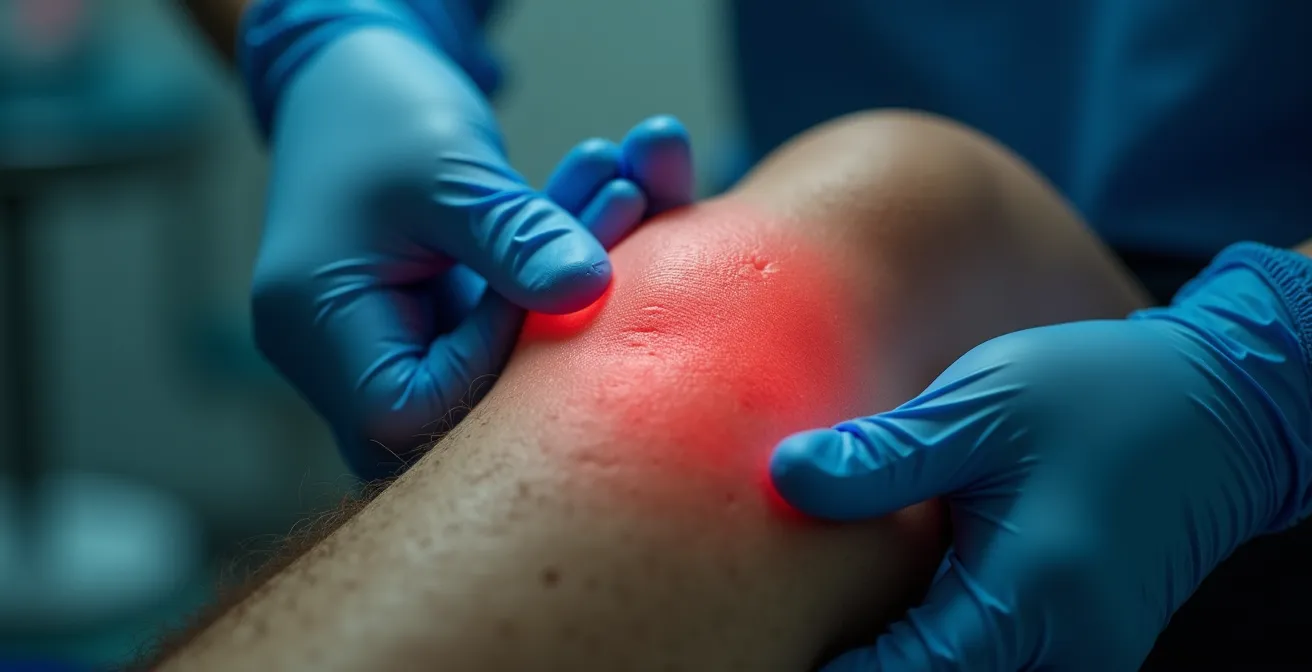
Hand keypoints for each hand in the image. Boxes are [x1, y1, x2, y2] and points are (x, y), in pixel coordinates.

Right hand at [249, 25, 692, 477]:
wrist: (354, 67)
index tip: (533, 281)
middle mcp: (337, 354)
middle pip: (453, 408)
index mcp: (311, 325)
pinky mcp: (428, 323)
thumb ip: (514, 236)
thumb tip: (592, 290)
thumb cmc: (378, 106)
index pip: (403, 411)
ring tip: (619, 191)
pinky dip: (549, 279)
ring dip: (562, 294)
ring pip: (490, 367)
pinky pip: (500, 331)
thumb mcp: (447, 167)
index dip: (485, 362)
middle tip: (617, 217)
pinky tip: (600, 199)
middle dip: (547, 331)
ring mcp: (384, 343)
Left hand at [769, 248, 1311, 670]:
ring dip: (911, 652)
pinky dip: (949, 642)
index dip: (830, 669)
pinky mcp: (1087, 642)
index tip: (768, 647)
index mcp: (1026, 603)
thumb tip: (785, 478)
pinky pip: (1000, 656)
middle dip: (870, 660)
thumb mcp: (982, 408)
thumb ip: (884, 457)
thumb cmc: (1099, 395)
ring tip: (852, 618)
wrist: (1222, 405)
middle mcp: (1061, 651)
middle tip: (803, 630)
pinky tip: (911, 603)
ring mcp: (1082, 655)